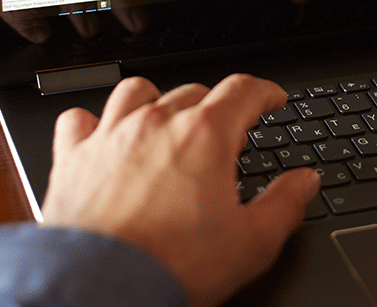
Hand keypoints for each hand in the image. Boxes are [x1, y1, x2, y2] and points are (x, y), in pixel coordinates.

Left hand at [41, 75, 321, 306]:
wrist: (100, 288)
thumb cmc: (172, 266)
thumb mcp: (251, 242)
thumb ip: (283, 205)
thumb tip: (304, 182)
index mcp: (205, 135)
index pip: (243, 90)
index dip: (264, 91)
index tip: (271, 99)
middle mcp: (156, 124)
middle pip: (194, 91)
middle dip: (215, 106)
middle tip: (224, 134)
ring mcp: (111, 137)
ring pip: (136, 92)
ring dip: (156, 101)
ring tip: (165, 121)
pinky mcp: (72, 159)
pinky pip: (78, 120)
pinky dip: (92, 123)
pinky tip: (101, 136)